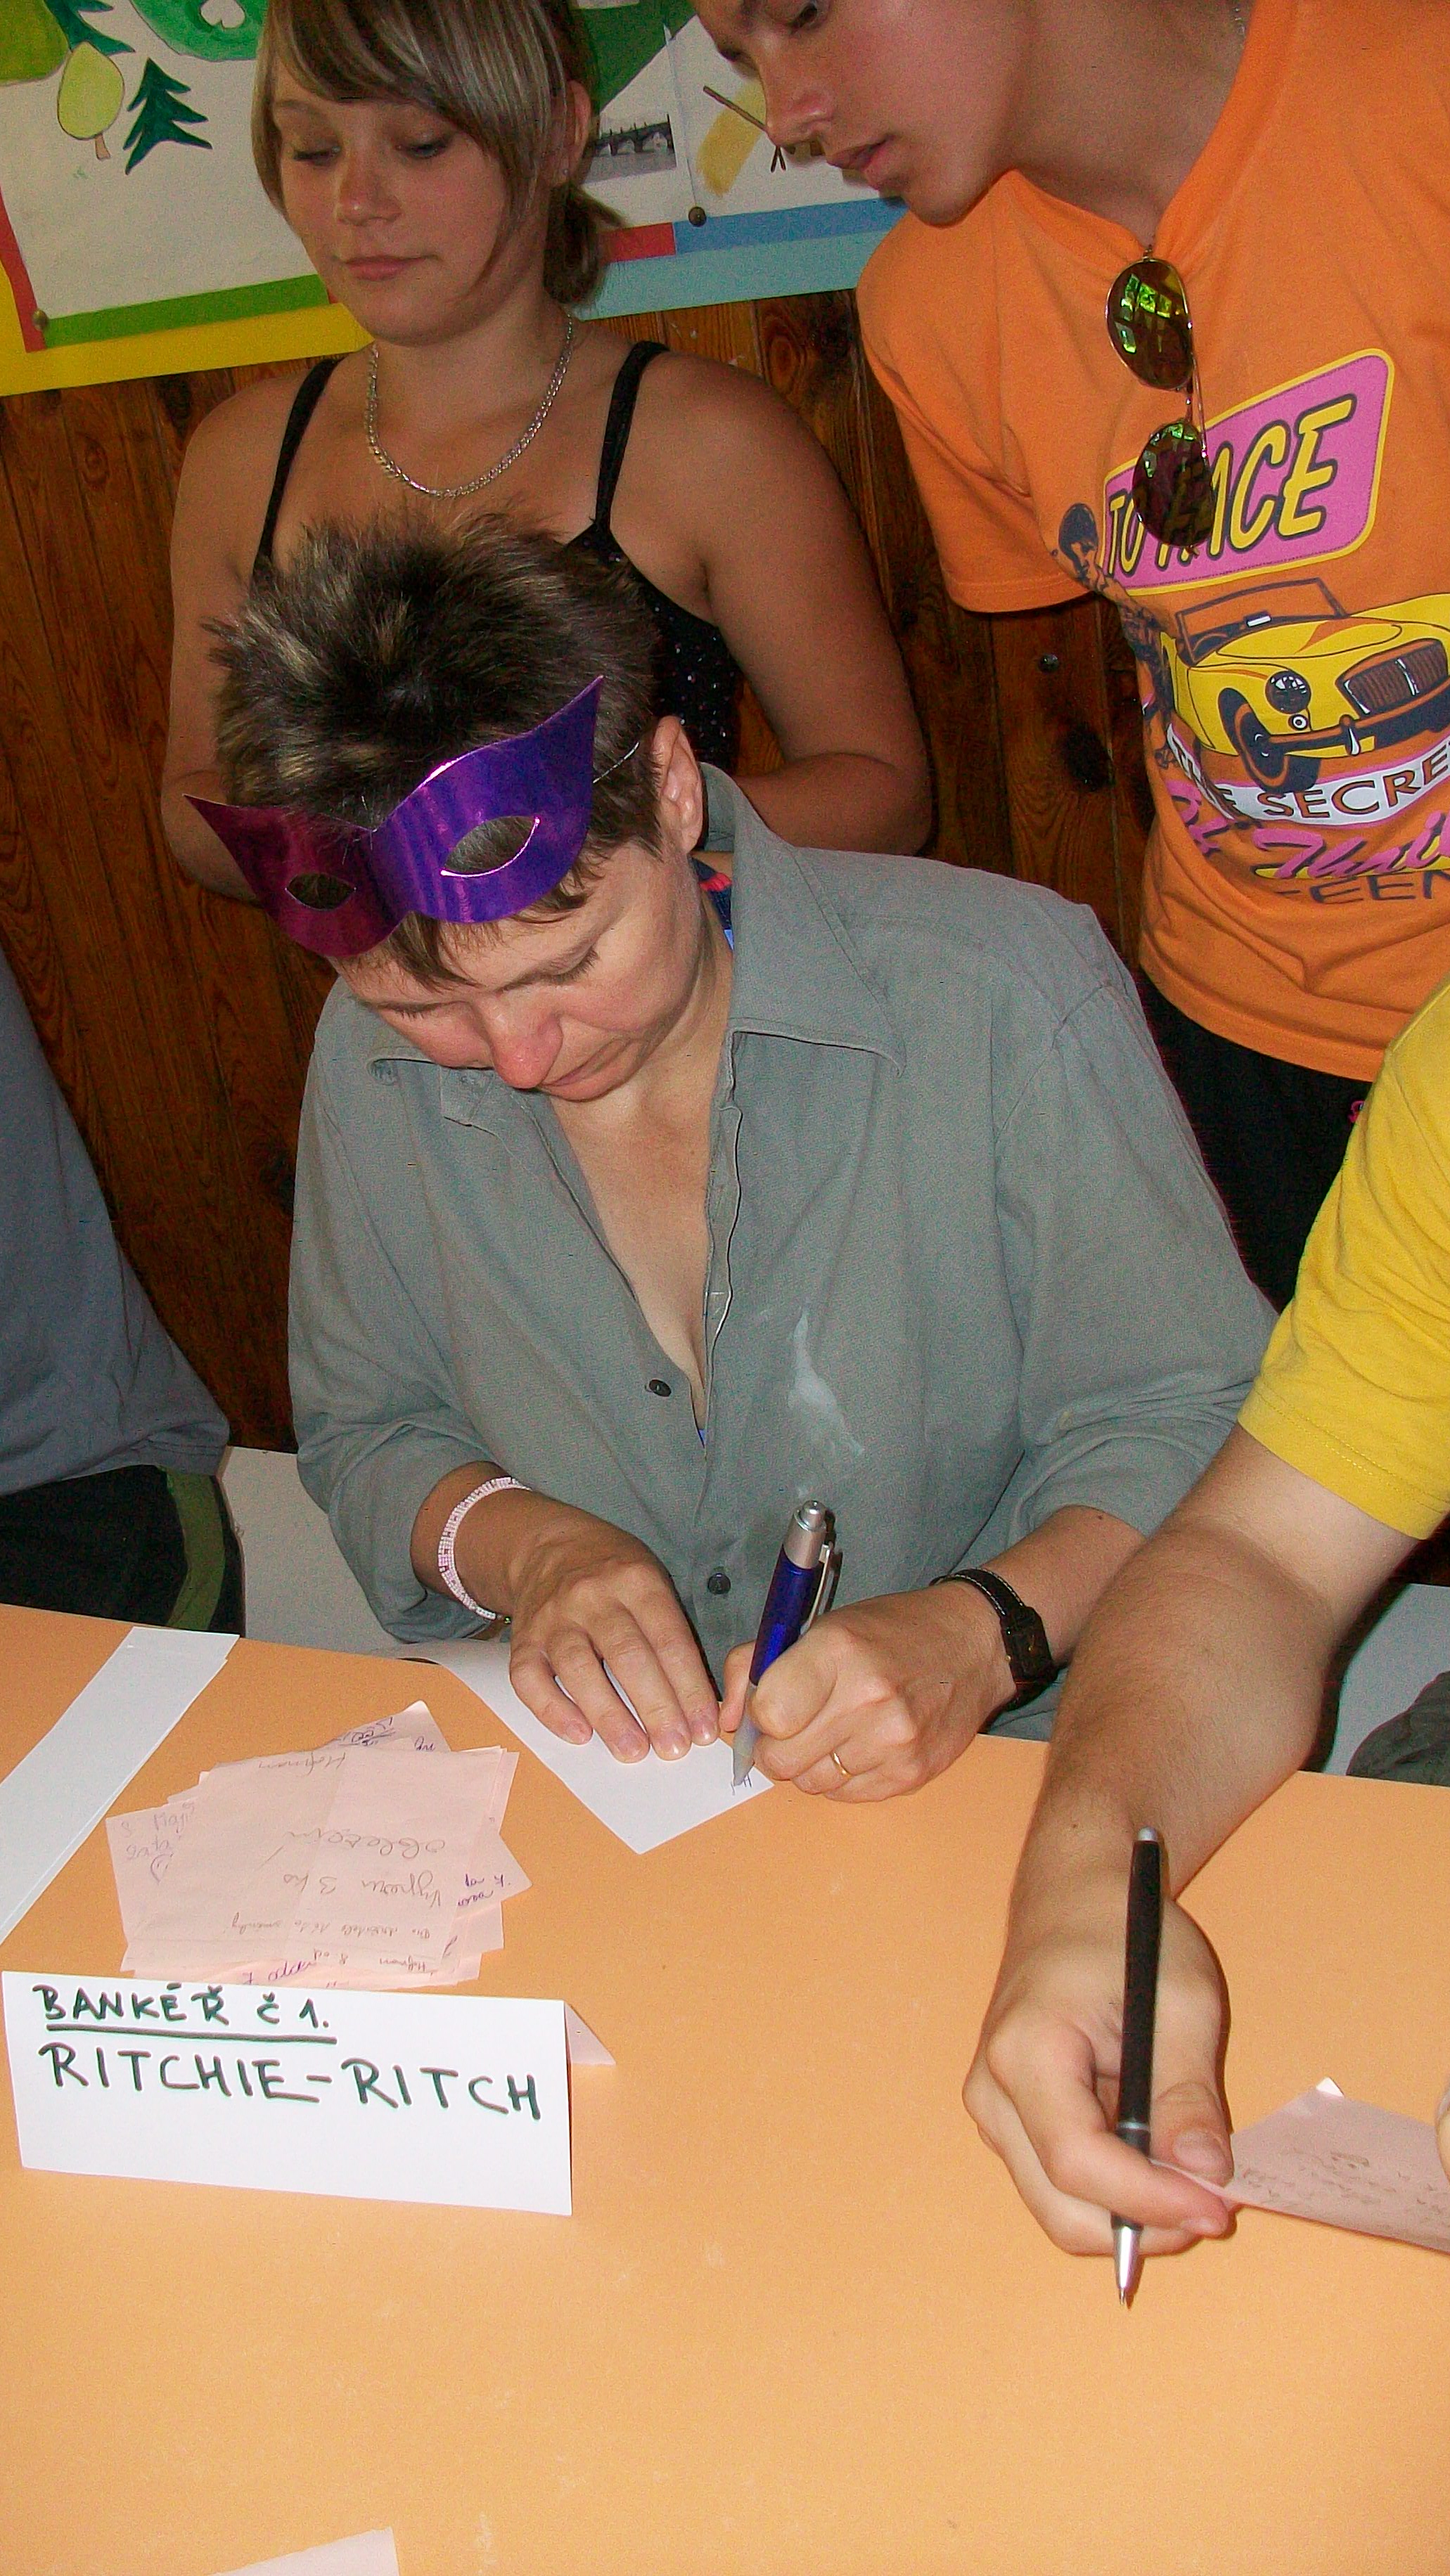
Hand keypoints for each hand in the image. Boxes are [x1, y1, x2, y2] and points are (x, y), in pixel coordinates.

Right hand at [503, 1502, 718, 1762]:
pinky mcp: (523, 1640)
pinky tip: (579, 1735)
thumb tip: (696, 1702)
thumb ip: (671, 1632)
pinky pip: (530, 1679)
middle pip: (627, 1655)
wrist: (547, 1545)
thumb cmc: (613, 1573)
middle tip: (674, 1747)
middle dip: (656, 1707)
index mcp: (636, 1580)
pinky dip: (552, 1710)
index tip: (704, 1728)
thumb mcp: (651, 1579)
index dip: (689, 1688)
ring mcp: (552, 1619)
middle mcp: (591, 1596)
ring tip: (633, 1750)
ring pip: (579, 1668)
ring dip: (608, 1715)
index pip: (669, 1639)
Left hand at [717, 1583, 1011, 1798]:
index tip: (775, 1705)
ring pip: (810, 1784)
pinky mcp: (911, 1774)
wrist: (974, 1645)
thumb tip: (724, 1722)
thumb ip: (756, 1665)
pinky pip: (846, 1796)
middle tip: (796, 1726)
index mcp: (837, 1652)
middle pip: (781, 1760)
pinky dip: (843, 1777)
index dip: (761, 1715)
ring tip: (836, 1730)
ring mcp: (893, 1742)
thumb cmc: (889, 1632)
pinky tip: (862, 1745)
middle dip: (777, 1748)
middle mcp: (867, 1699)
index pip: (767, 1713)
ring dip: (811, 1764)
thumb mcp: (820, 1626)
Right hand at [965, 1865, 1236, 2256]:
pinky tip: (1159, 2159)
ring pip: (1059, 2207)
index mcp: (1026, 2053)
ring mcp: (995, 2111)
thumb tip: (1207, 2176)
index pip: (1078, 2163)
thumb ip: (1188, 2093)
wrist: (1073, 1896)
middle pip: (1060, 2207)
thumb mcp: (1179, 2002)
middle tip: (1215, 2210)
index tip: (1219, 2209)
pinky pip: (1059, 2183)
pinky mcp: (1011, 2119)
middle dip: (1142, 2226)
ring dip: (1129, 2214)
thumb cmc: (1126, 1933)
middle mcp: (993, 2093)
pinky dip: (1114, 2192)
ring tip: (1193, 2182)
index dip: (1151, 2202)